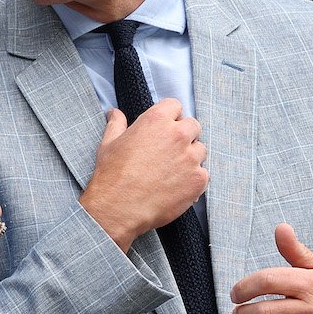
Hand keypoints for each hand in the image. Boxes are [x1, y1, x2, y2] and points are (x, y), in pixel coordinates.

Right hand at [80, 100, 207, 250]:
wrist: (118, 207)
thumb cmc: (111, 175)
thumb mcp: (109, 144)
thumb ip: (116, 124)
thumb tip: (115, 113)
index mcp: (156, 120)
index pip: (175, 106)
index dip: (170, 116)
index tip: (165, 127)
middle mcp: (178, 135)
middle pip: (193, 126)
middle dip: (183, 135)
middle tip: (169, 151)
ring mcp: (191, 158)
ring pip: (200, 150)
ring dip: (190, 157)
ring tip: (172, 171)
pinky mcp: (198, 180)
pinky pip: (203, 174)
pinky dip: (193, 179)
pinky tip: (176, 186)